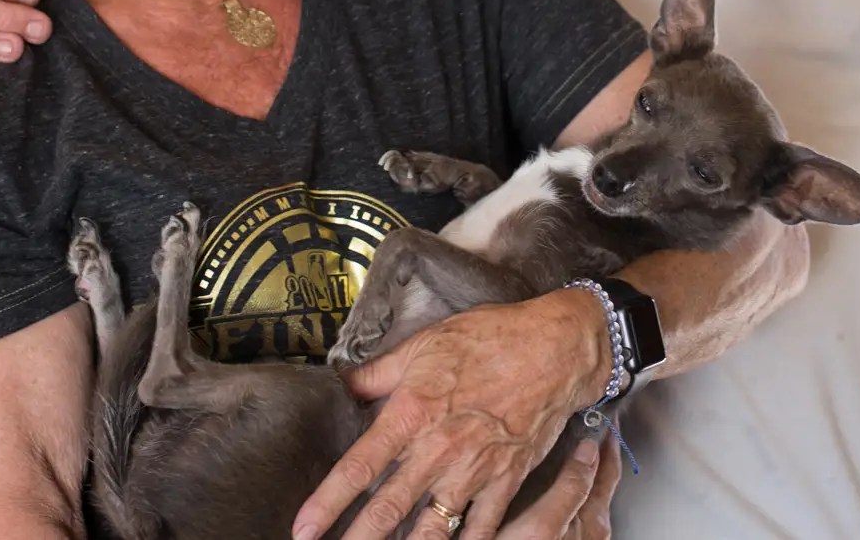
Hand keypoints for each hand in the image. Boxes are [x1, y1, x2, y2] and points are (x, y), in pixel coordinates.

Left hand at [292, 290, 608, 539]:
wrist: (557, 348)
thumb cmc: (491, 338)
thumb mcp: (425, 343)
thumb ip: (380, 373)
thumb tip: (345, 385)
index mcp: (412, 413)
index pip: (358, 467)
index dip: (326, 502)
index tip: (302, 528)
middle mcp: (438, 449)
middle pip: (387, 508)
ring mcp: (474, 470)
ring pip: (430, 528)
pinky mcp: (506, 480)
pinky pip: (481, 527)